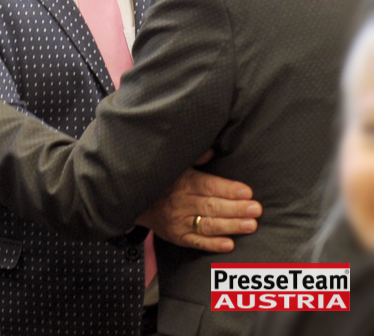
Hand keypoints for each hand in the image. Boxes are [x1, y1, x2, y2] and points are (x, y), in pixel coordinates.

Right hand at [136, 153, 261, 252]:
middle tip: (256, 209)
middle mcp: (181, 202)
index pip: (209, 186)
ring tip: (250, 225)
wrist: (138, 202)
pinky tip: (229, 244)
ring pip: (208, 224)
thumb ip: (196, 159)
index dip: (228, 189)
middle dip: (236, 208)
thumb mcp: (177, 165)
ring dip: (230, 225)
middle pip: (212, 206)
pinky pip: (196, 242)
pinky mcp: (178, 237)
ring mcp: (179, 221)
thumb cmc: (165, 182)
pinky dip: (212, 244)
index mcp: (183, 182)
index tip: (247, 192)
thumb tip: (213, 150)